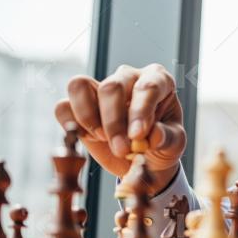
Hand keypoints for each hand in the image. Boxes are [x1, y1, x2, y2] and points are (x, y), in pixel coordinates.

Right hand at [54, 63, 184, 193]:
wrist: (145, 160)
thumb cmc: (162, 144)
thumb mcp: (174, 145)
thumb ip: (167, 138)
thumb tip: (153, 134)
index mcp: (158, 80)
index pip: (147, 86)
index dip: (140, 111)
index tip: (137, 136)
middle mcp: (129, 77)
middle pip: (111, 86)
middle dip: (113, 121)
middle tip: (122, 149)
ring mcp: (100, 87)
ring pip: (79, 86)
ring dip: (88, 117)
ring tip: (104, 139)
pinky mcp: (78, 105)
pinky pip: (62, 106)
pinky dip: (71, 124)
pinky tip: (89, 138)